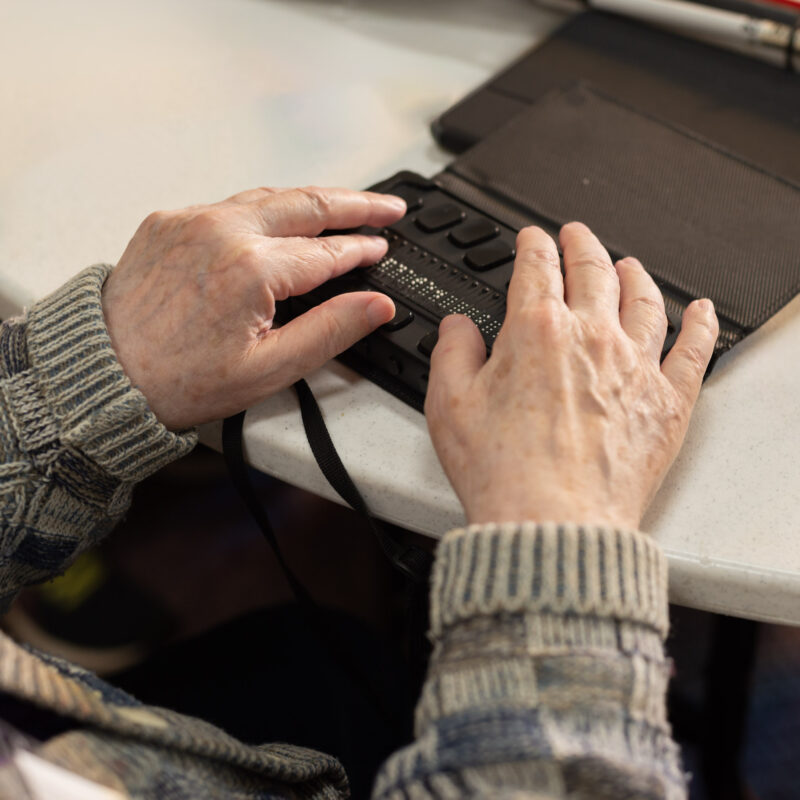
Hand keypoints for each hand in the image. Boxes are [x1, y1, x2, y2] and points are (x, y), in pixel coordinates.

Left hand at [102, 186, 404, 428]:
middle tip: (388, 206)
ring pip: (270, 198)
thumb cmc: (179, 381)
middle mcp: (221, 231)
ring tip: (346, 204)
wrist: (106, 376)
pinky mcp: (169, 221)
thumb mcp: (269, 368)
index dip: (361, 249)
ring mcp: (192, 220)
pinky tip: (283, 217)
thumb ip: (331, 331)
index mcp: (251, 268)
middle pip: (307, 205)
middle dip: (355, 202)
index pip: (327, 251)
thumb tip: (377, 305)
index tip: (382, 248)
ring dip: (313, 200)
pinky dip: (267, 208)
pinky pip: (231, 204)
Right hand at [425, 222, 718, 529]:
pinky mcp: (667, 403)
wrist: (552, 524)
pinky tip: (701, 312)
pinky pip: (694, 350)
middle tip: (576, 236)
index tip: (531, 239)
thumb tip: (458, 328)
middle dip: (582, 245)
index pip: (537, 266)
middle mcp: (592, 338)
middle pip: (594, 270)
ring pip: (644, 300)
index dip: (532, 244)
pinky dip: (700, 325)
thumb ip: (451, 352)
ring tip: (629, 265)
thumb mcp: (447, 405)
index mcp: (536, 331)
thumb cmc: (503, 473)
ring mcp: (635, 367)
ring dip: (635, 274)